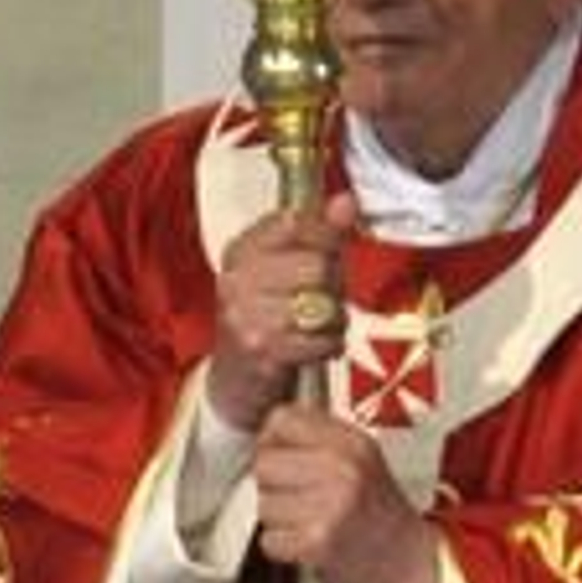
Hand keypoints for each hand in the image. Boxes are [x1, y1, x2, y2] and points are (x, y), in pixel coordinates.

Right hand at [207, 192, 359, 433]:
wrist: (236, 381)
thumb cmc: (267, 319)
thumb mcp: (284, 269)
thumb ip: (317, 233)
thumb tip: (346, 201)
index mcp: (241, 251)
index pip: (294, 222)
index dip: (325, 233)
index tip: (330, 247)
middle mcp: (238, 279)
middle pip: (316, 265)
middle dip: (333, 284)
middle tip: (323, 298)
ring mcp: (247, 315)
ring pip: (322, 303)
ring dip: (334, 318)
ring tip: (318, 324)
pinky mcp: (263, 350)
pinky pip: (322, 339)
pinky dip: (329, 345)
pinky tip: (316, 346)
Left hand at [253, 405, 441, 582]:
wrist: (409, 563)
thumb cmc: (382, 515)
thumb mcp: (363, 460)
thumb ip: (320, 441)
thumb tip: (268, 435)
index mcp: (352, 442)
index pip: (282, 419)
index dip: (272, 441)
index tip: (279, 456)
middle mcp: (343, 468)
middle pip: (264, 462)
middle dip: (271, 483)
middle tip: (294, 496)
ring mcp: (330, 505)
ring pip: (264, 503)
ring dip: (278, 519)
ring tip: (307, 521)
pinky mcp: (317, 542)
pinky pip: (270, 539)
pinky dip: (282, 547)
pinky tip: (306, 543)